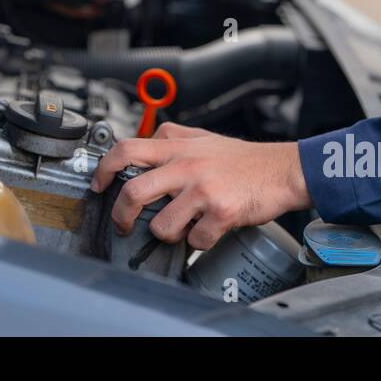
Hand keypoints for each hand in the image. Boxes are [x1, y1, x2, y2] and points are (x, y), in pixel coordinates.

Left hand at [91, 122, 311, 249]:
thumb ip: (171, 138)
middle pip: (133, 192)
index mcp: (177, 146)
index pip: (126, 150)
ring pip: (162, 226)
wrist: (281, 170)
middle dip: (121, 215)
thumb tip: (141, 145)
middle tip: (124, 224)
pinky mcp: (221, 212)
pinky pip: (195, 241)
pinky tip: (206, 231)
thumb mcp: (202, 137)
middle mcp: (186, 165)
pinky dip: (198, 243)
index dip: (104, 169)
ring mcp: (203, 189)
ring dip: (166, 234)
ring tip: (179, 227)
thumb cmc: (241, 158)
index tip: (98, 186)